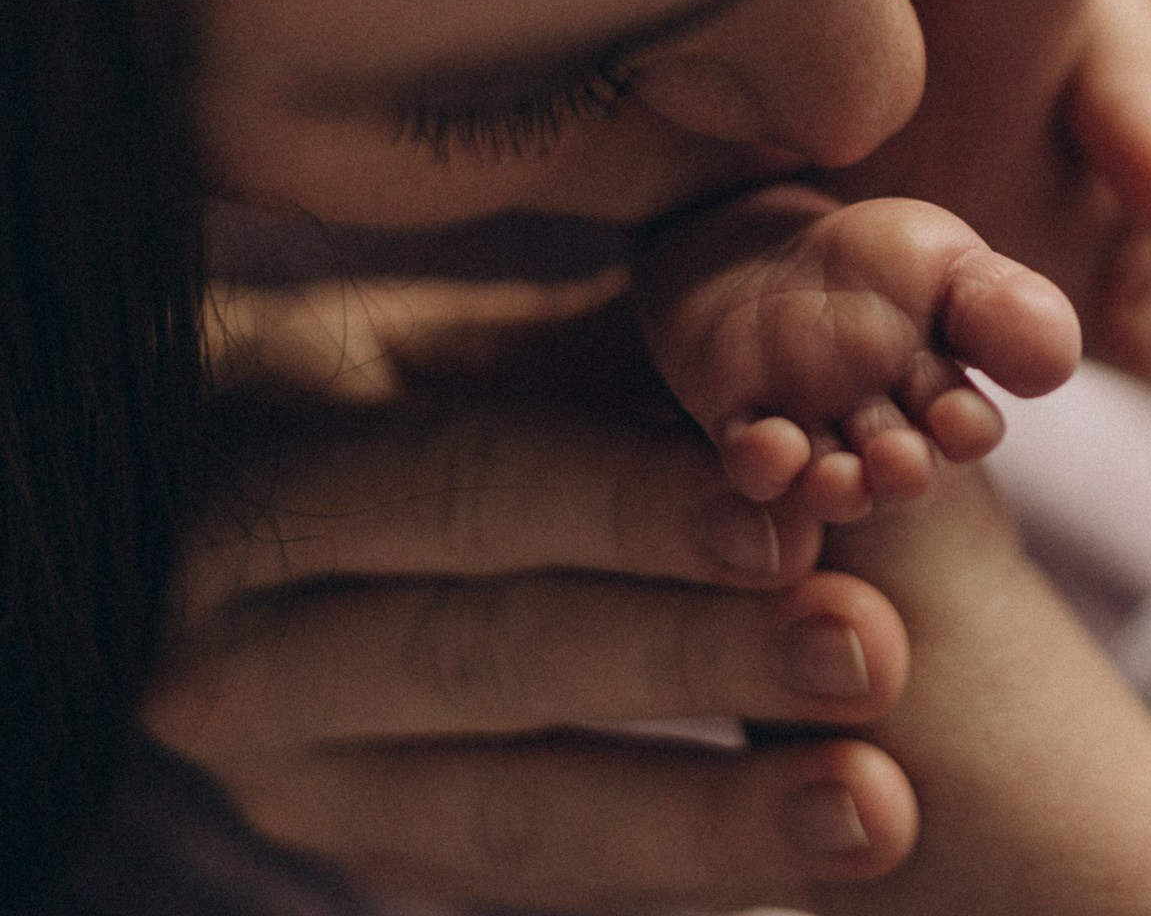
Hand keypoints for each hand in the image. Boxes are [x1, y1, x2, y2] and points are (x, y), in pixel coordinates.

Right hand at [153, 277, 919, 909]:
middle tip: (869, 655)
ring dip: (708, 815)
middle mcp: (233, 647)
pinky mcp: (366, 849)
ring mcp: (293, 776)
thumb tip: (791, 331)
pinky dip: (681, 867)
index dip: (627, 507)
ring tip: (877, 809)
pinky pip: (537, 875)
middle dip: (690, 661)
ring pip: (513, 810)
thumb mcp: (457, 336)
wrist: (231, 518)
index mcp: (258, 474)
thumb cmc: (376, 386)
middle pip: (489, 660)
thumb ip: (607, 347)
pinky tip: (818, 848)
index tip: (792, 521)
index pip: (462, 489)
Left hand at [633, 184, 1081, 520]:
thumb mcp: (949, 263)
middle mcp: (878, 427)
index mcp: (940, 391)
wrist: (766, 245)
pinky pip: (752, 460)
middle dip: (901, 468)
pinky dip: (764, 462)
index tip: (961, 417)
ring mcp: (810, 433)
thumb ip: (1003, 309)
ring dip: (838, 486)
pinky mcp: (742, 427)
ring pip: (829, 480)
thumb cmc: (874, 260)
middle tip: (899, 459)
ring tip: (840, 475)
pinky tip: (772, 443)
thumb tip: (1054, 365)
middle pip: (898, 464)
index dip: (965, 427)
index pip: (963, 424)